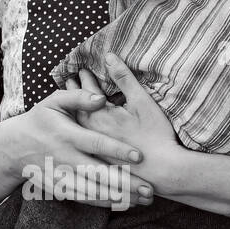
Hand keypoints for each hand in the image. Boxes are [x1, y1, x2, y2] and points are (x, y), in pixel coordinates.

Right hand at [6, 85, 153, 210]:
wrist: (13, 148)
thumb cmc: (40, 120)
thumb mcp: (54, 101)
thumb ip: (79, 97)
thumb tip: (102, 98)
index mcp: (65, 134)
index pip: (95, 143)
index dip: (117, 149)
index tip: (139, 156)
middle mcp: (64, 158)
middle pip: (99, 174)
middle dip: (125, 183)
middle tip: (150, 189)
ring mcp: (61, 177)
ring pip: (94, 191)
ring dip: (120, 197)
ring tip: (145, 200)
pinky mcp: (59, 189)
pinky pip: (85, 199)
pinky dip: (105, 203)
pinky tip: (126, 204)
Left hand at [66, 55, 179, 195]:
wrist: (161, 171)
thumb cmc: (155, 134)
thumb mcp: (142, 101)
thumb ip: (124, 79)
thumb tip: (109, 56)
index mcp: (99, 114)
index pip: (87, 89)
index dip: (85, 77)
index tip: (81, 68)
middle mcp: (90, 130)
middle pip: (76, 106)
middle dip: (73, 92)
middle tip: (68, 80)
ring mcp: (92, 146)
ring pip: (76, 124)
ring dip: (74, 111)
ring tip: (70, 102)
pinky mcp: (96, 159)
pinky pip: (82, 142)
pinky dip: (79, 131)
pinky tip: (79, 130)